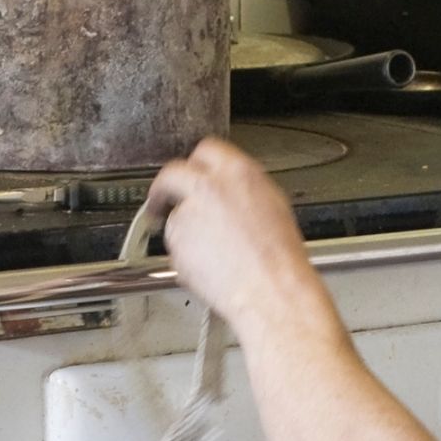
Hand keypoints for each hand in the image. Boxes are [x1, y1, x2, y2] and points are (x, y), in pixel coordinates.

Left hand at [143, 139, 322, 330]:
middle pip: (173, 173)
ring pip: (176, 216)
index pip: (206, 150)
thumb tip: (226, 192)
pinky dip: (185, 256)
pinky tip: (210, 267)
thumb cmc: (279, 258)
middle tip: (161, 201)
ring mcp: (188, 213)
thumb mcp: (271, 207)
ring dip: (185, 231)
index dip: (195, 165)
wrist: (271, 290)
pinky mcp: (176, 241)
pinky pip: (175, 246)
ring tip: (213, 255)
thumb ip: (240, 192)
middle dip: (164, 188)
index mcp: (238, 172)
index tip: (189, 174)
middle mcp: (209, 186)